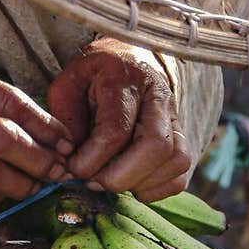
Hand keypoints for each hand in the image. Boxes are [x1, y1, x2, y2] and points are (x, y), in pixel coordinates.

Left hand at [47, 38, 190, 199]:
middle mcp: (158, 96)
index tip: (73, 168)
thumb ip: (67, 120)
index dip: (92, 159)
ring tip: (112, 180)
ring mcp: (175, 117)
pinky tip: (132, 183)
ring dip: (140, 183)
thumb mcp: (68, 85)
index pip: (116, 129)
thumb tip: (70, 157)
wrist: (126, 61)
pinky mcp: (182, 136)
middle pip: (155, 146)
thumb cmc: (92, 77)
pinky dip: (158, 187)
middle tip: (94, 182)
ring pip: (176, 160)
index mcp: (124, 79)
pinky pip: (182, 171)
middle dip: (120, 176)